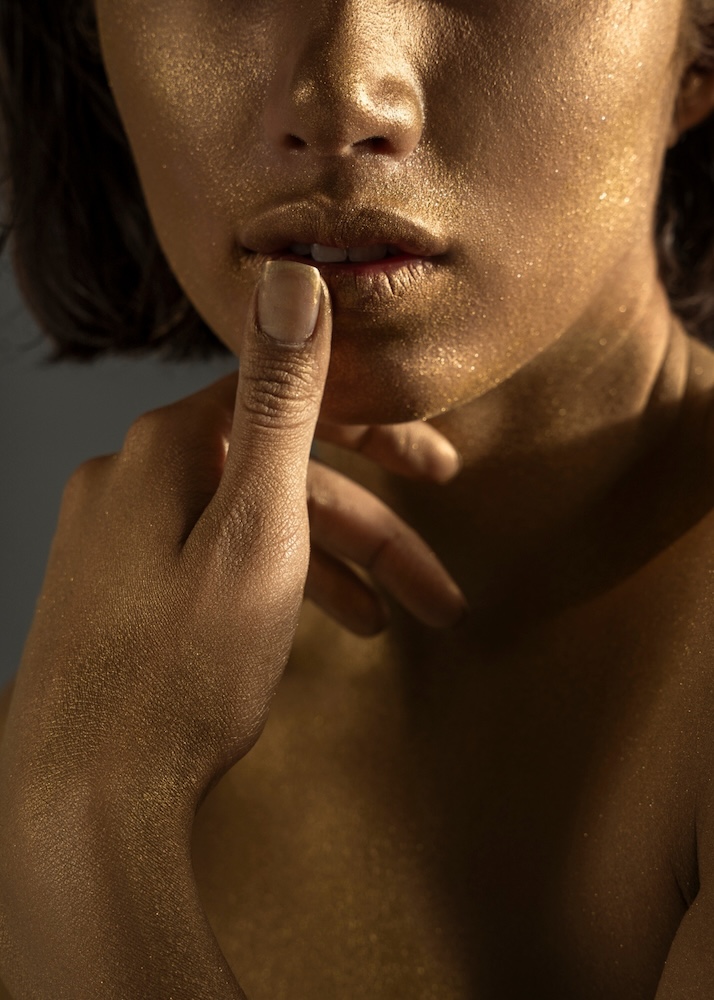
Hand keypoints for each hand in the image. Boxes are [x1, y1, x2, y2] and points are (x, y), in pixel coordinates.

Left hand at [0, 261, 463, 998]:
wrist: (86, 798)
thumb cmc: (181, 669)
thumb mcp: (257, 526)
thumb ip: (280, 400)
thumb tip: (290, 271)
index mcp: (167, 448)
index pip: (290, 403)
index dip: (373, 432)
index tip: (438, 470)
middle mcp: (133, 478)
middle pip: (279, 477)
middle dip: (368, 526)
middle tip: (438, 580)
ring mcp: (120, 536)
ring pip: (252, 528)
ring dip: (330, 568)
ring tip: (392, 623)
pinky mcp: (121, 588)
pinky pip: (216, 563)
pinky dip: (274, 586)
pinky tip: (315, 629)